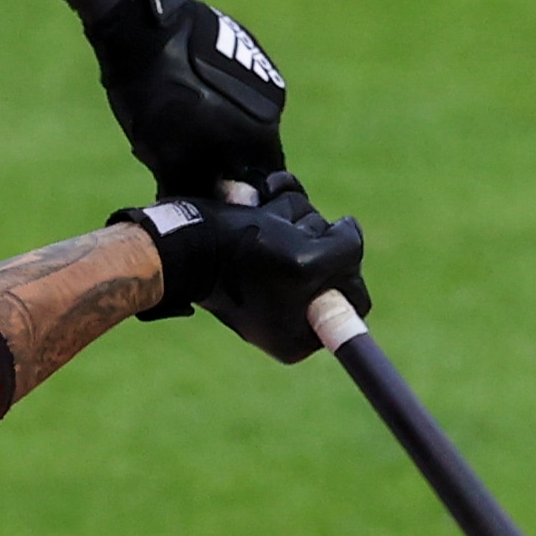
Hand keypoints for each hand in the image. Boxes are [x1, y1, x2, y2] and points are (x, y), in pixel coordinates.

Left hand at [80, 0, 290, 197]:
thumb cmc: (150, 95)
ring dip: (225, 125)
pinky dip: (222, 96)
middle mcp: (272, 105)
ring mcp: (262, 73)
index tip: (208, 191)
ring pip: (247, 114)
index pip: (260, 180)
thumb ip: (192, 185)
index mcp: (260, 133)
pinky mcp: (248, 48)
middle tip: (191, 159)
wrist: (141, 25)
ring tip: (187, 121)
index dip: (233, 190)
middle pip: (256, 148)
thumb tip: (202, 207)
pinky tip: (190, 90)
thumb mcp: (164, 153)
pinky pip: (240, 87)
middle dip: (228, 158)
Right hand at [115, 173, 369, 365]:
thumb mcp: (307, 263)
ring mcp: (273, 278)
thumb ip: (347, 252)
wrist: (180, 241)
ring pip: (312, 230)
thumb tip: (349, 230)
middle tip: (275, 240)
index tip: (313, 259)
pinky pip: (289, 215)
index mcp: (298, 336)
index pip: (354, 301)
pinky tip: (258, 199)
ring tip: (258, 219)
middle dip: (309, 236)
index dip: (342, 270)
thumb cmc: (242, 255)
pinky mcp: (258, 247)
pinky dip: (277, 200)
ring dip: (289, 214)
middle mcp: (288, 312)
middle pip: (335, 261)